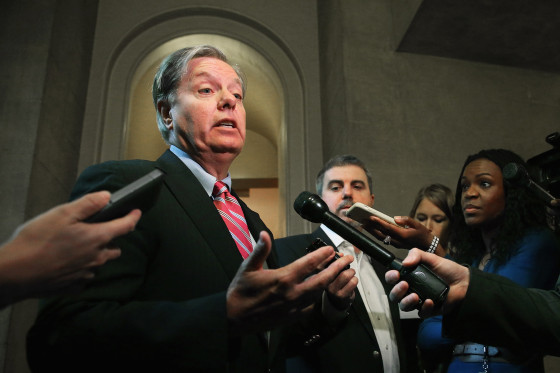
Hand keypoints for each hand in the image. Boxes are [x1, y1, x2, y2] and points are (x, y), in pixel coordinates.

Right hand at [0, 191, 140, 305]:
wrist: (15, 274)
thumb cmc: (36, 242)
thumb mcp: (62, 214)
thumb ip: (88, 204)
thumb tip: (107, 196)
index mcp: (97, 238)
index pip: (125, 226)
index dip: (133, 217)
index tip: (136, 212)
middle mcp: (97, 258)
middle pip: (115, 247)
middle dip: (112, 238)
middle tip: (98, 229)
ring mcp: (86, 274)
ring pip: (100, 262)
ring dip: (96, 254)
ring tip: (78, 246)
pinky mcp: (74, 286)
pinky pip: (85, 276)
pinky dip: (82, 268)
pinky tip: (67, 262)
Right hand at [226, 231, 353, 334]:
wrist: (234, 319)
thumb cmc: (240, 291)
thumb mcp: (248, 268)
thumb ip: (260, 250)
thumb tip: (265, 234)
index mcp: (283, 279)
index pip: (308, 264)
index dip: (321, 255)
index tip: (330, 248)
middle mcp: (292, 293)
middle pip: (322, 280)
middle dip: (336, 269)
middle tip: (347, 260)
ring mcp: (294, 307)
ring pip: (319, 293)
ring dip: (330, 282)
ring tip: (338, 272)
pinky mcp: (292, 317)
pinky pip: (311, 305)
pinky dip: (318, 296)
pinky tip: (319, 290)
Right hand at [325, 252, 356, 309]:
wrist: (337, 300)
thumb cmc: (336, 283)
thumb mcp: (333, 272)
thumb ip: (335, 261)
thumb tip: (341, 254)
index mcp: (320, 275)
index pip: (324, 263)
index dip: (336, 257)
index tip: (345, 255)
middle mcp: (324, 283)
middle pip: (336, 268)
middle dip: (346, 263)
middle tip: (349, 262)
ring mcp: (332, 290)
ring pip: (346, 275)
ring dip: (351, 272)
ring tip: (351, 274)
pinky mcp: (341, 295)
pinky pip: (352, 283)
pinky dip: (355, 280)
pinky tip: (352, 282)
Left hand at [362, 216, 444, 255]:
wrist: (427, 246)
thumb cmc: (422, 234)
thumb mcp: (417, 224)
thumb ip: (406, 220)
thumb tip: (395, 218)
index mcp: (403, 235)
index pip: (388, 228)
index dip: (379, 222)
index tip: (371, 217)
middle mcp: (397, 240)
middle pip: (381, 234)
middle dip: (371, 227)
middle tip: (362, 220)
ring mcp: (395, 244)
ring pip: (380, 237)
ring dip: (371, 231)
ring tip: (363, 224)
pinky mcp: (394, 244)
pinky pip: (383, 239)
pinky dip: (376, 234)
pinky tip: (371, 229)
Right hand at [384, 249, 469, 317]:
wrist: (464, 281)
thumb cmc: (446, 269)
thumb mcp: (431, 257)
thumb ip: (416, 254)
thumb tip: (405, 262)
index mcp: (409, 276)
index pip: (393, 279)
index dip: (390, 277)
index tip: (395, 274)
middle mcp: (411, 289)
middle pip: (395, 295)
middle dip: (396, 291)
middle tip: (404, 284)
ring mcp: (419, 300)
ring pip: (404, 306)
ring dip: (406, 301)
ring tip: (415, 296)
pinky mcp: (429, 309)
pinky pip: (421, 313)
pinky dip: (424, 308)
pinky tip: (430, 301)